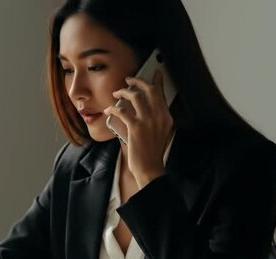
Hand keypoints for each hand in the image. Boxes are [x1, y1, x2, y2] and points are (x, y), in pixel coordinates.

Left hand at [103, 70, 173, 188]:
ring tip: (117, 92)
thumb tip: (141, 107)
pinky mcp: (136, 128)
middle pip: (149, 90)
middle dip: (138, 81)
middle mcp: (159, 116)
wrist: (150, 168)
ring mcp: (148, 121)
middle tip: (129, 79)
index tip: (155, 72)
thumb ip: (154, 119)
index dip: (157, 81)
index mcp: (166, 117)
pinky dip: (113, 107)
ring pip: (135, 97)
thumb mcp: (159, 133)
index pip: (161, 94)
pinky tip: (109, 109)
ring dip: (124, 91)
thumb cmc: (151, 153)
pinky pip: (122, 110)